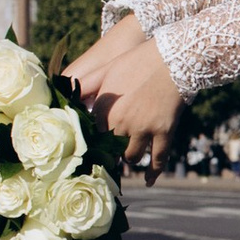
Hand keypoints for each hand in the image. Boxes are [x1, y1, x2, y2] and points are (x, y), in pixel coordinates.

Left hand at [67, 17, 189, 173]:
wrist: (173, 58)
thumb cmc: (137, 60)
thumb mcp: (107, 68)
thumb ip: (86, 83)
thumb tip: (65, 90)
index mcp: (103, 108)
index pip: (93, 135)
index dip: (95, 142)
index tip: (95, 149)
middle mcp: (120, 122)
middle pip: (111, 149)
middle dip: (110, 154)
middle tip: (109, 160)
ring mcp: (143, 129)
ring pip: (131, 156)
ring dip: (129, 157)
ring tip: (129, 156)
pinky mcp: (164, 132)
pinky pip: (157, 159)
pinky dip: (153, 172)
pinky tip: (149, 181)